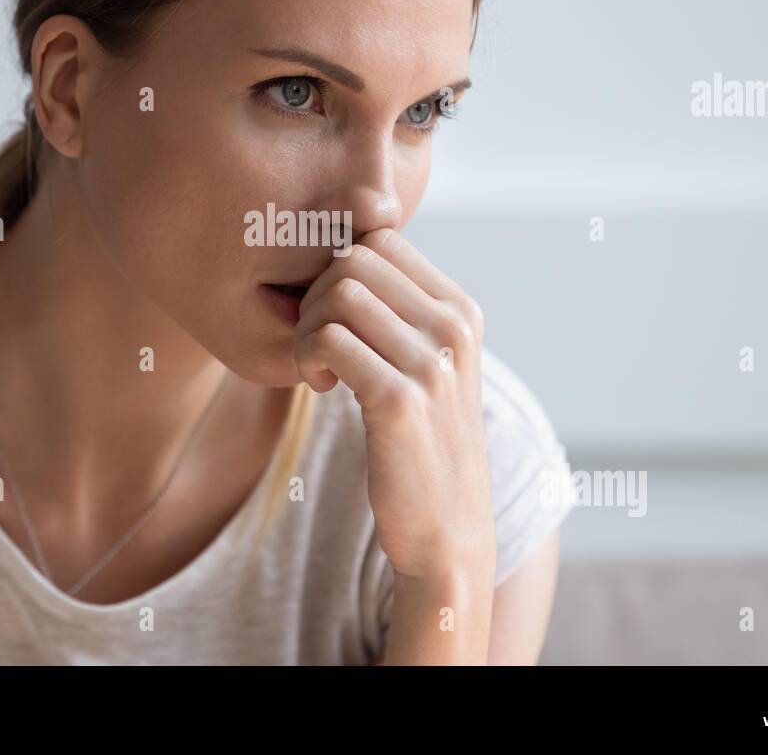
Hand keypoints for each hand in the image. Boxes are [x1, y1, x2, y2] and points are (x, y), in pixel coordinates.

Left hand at [292, 228, 494, 580]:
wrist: (447, 528)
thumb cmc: (422, 441)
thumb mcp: (430, 364)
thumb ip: (400, 310)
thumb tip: (346, 252)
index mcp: (460, 310)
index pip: (382, 239)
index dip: (339, 269)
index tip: (335, 319)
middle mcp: (454, 328)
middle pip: (355, 258)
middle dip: (316, 294)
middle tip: (316, 343)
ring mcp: (432, 364)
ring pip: (337, 292)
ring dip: (307, 328)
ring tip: (318, 366)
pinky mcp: (400, 402)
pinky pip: (328, 341)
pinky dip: (307, 358)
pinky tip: (320, 386)